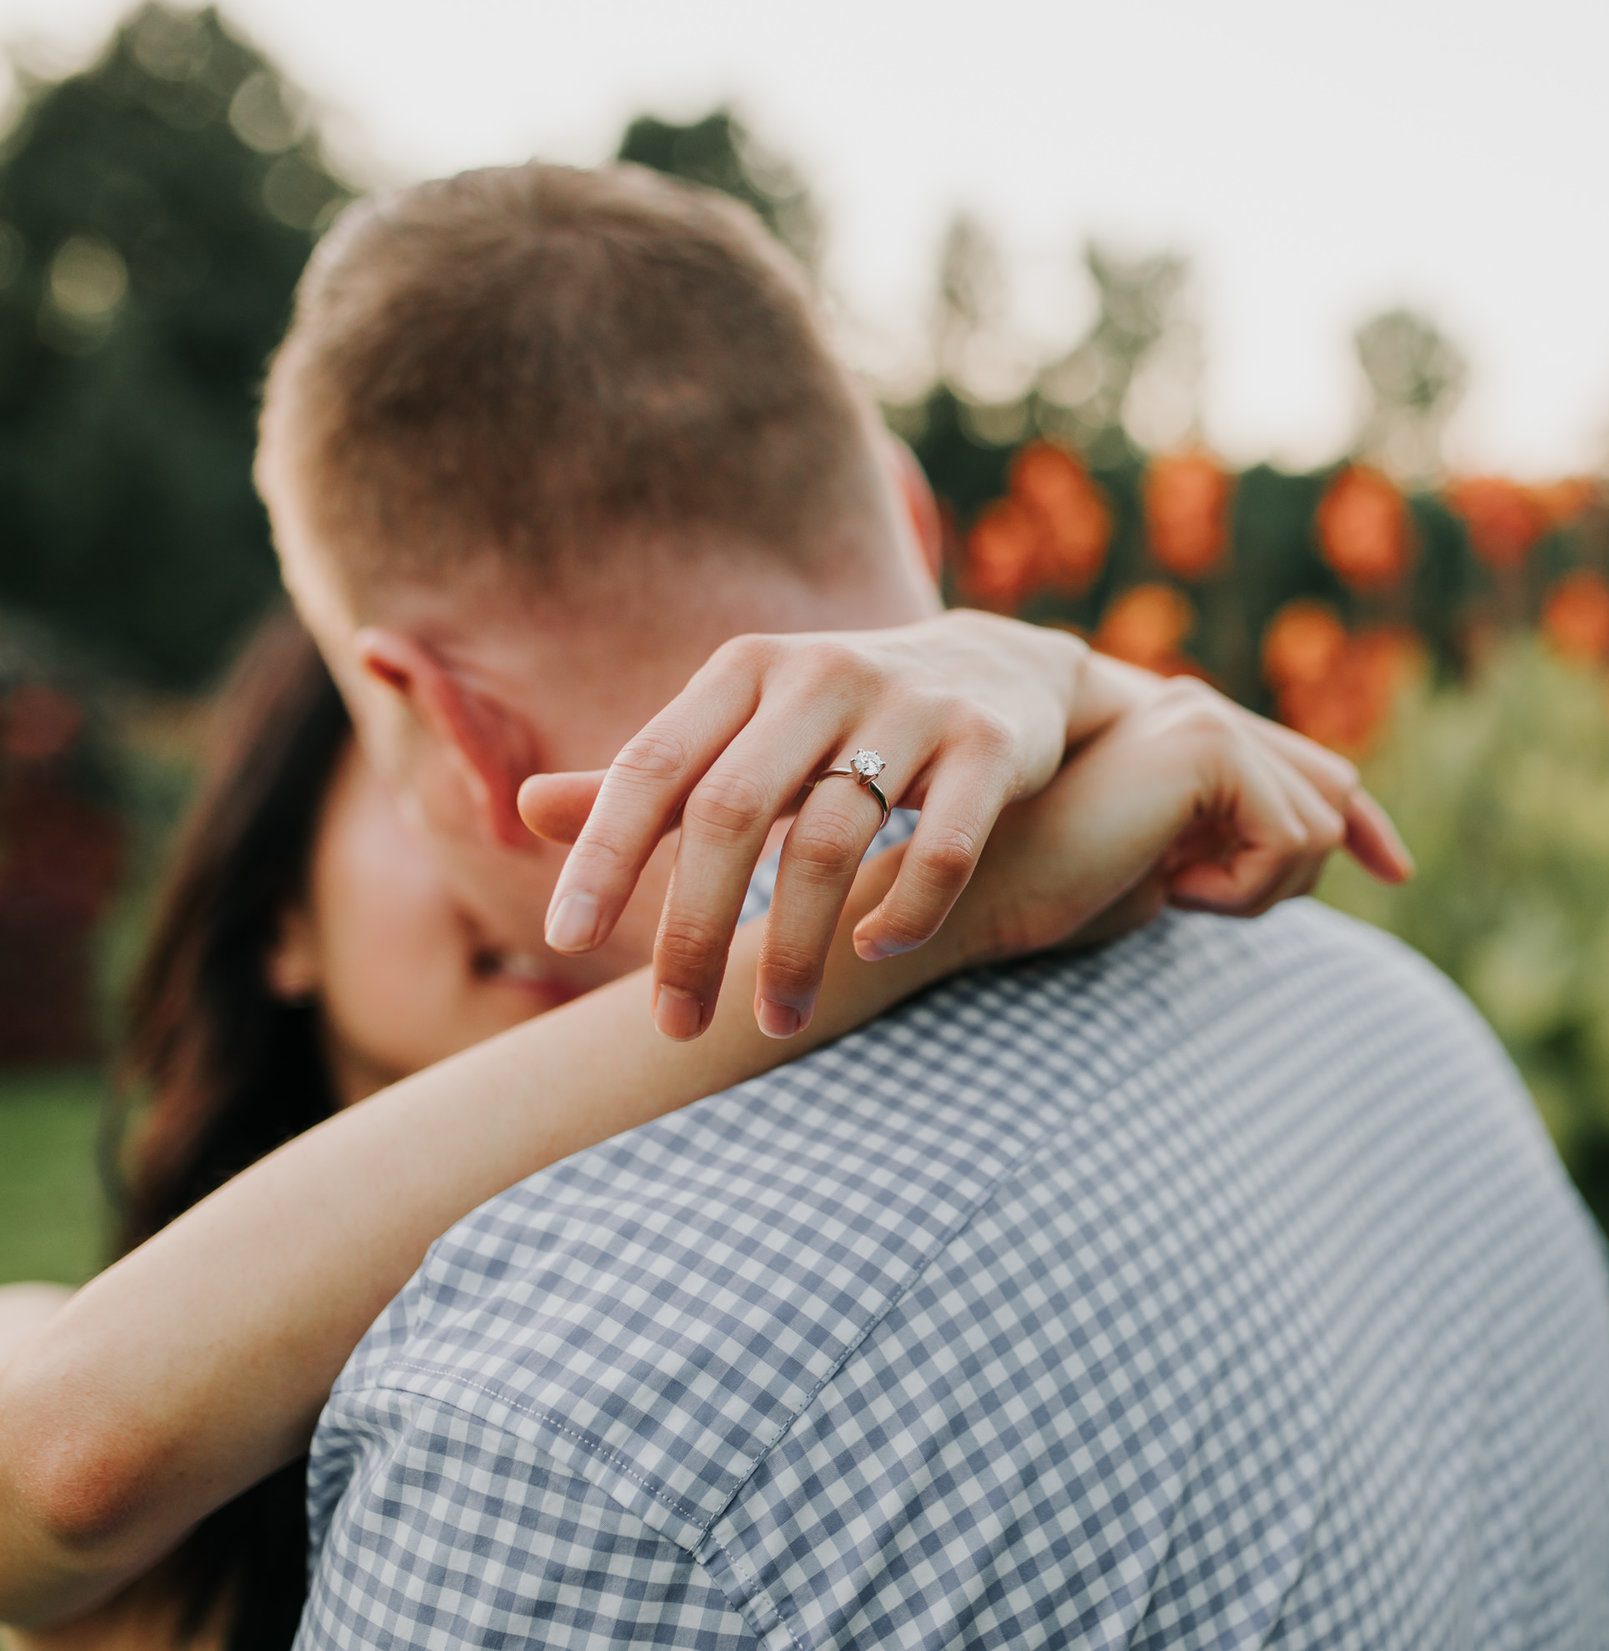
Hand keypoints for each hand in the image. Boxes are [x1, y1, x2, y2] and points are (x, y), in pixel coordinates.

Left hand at [520, 612, 1091, 1039]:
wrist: (1001, 666)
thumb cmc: (841, 718)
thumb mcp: (745, 731)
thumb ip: (651, 778)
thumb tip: (526, 809)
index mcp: (745, 671)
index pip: (653, 766)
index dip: (604, 854)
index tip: (566, 941)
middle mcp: (823, 675)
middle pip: (731, 812)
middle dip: (693, 930)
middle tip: (675, 1024)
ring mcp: (913, 705)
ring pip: (831, 840)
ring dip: (795, 948)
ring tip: (774, 1022)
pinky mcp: (990, 744)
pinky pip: (943, 847)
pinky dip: (904, 910)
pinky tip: (875, 948)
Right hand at [936, 676, 1412, 971]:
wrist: (978, 892)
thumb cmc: (1051, 896)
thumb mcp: (1162, 873)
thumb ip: (1226, 848)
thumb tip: (1314, 850)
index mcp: (1189, 736)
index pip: (1310, 771)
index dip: (1361, 823)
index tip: (1396, 867)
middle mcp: (1203, 711)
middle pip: (1332, 793)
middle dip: (1293, 874)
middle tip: (1192, 895)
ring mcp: (1206, 717)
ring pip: (1318, 825)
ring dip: (1258, 887)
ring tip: (1172, 888)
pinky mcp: (1208, 743)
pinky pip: (1293, 838)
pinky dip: (1245, 888)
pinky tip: (1170, 882)